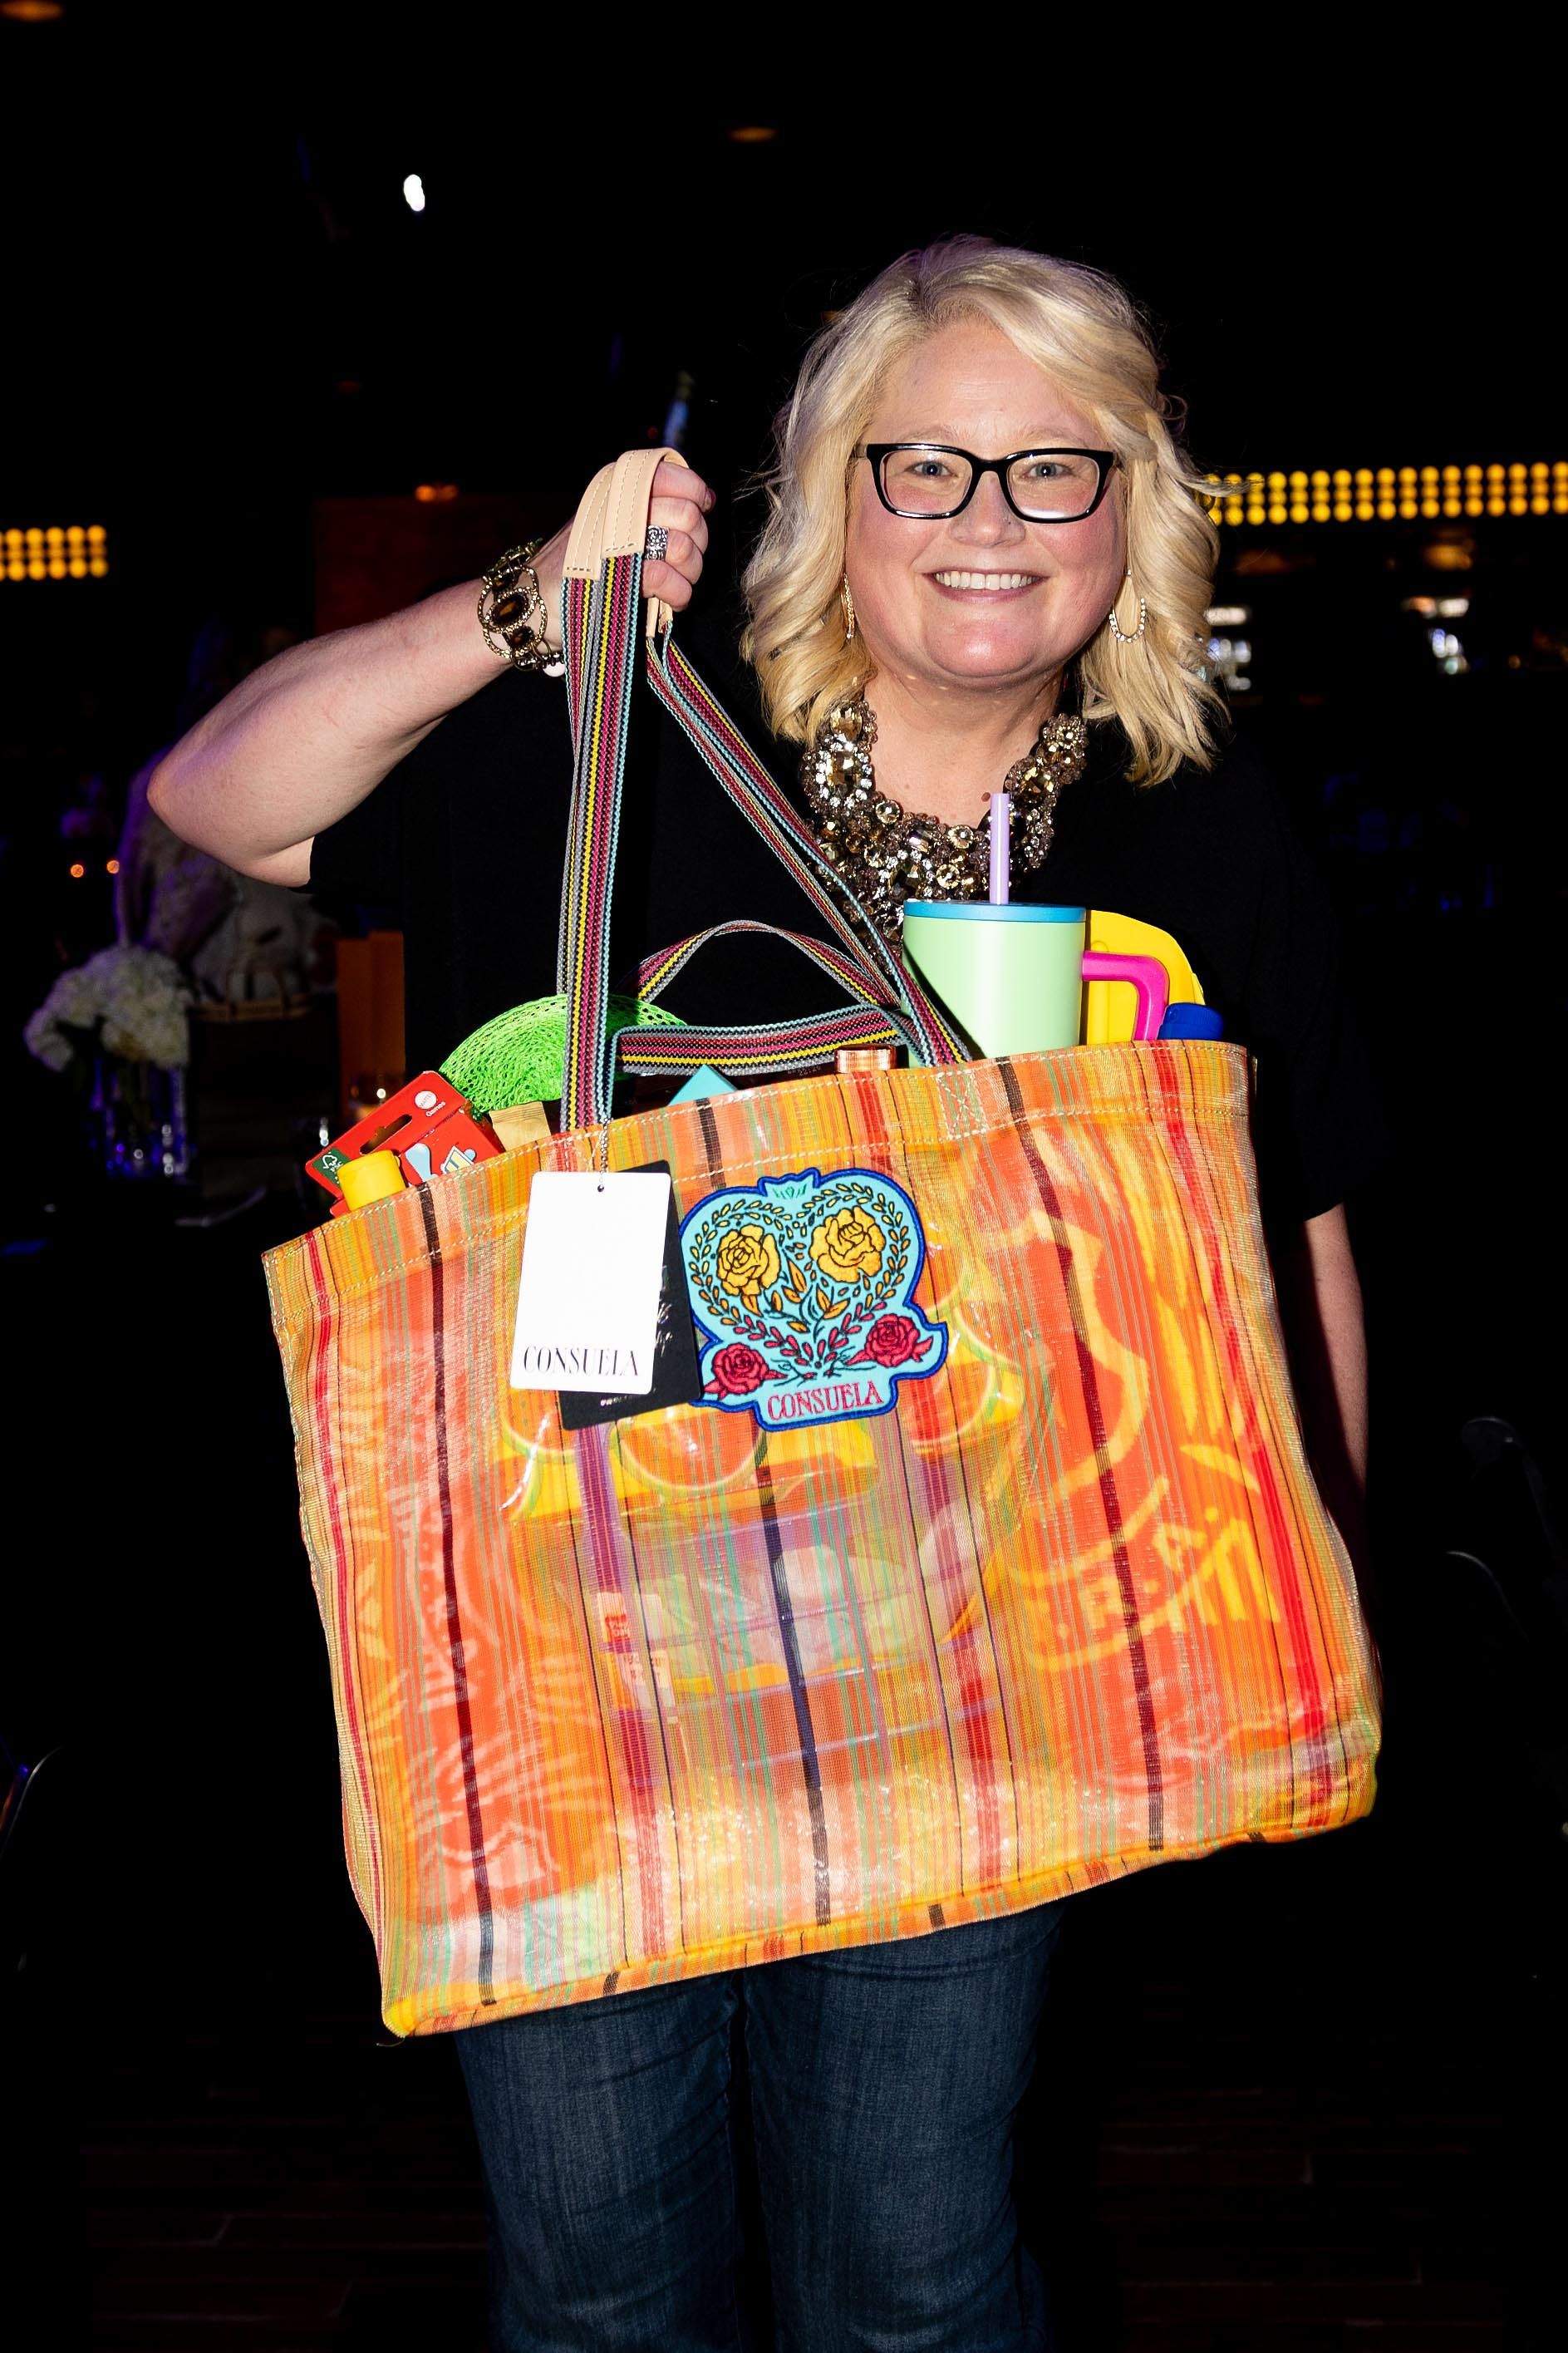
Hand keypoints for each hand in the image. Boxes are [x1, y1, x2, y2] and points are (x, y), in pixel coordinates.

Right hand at [531, 460, 715, 646]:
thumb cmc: (573, 569)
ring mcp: (615, 540)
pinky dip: (678, 593)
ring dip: (690, 571)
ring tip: (676, 583)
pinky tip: (671, 599)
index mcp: (615, 489)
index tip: (700, 510)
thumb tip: (704, 498)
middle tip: (684, 560)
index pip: (671, 474)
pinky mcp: (616, 576)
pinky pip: (665, 577)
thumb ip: (648, 509)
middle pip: (686, 514)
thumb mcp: (606, 526)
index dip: (696, 492)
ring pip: (681, 545)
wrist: (529, 603)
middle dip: (697, 542)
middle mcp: (616, 507)